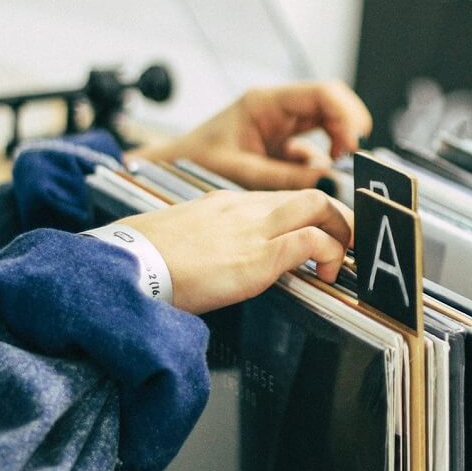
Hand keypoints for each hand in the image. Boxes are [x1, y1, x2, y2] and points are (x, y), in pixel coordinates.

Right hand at [121, 189, 352, 313]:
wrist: (126, 266)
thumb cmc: (142, 260)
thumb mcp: (181, 241)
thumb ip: (207, 243)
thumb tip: (214, 261)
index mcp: (225, 204)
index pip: (280, 198)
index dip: (308, 215)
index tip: (317, 234)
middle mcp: (244, 208)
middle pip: (310, 194)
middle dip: (338, 218)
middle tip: (345, 244)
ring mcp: (253, 229)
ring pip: (319, 207)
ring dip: (340, 233)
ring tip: (341, 260)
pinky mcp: (258, 256)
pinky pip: (310, 242)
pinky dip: (328, 255)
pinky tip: (324, 275)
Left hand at [125, 81, 372, 190]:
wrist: (168, 170)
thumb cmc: (195, 163)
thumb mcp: (241, 171)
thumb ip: (284, 177)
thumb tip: (327, 180)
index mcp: (265, 103)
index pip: (322, 93)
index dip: (346, 114)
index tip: (356, 143)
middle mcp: (277, 109)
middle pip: (331, 104)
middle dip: (348, 129)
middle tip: (353, 159)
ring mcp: (280, 125)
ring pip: (326, 125)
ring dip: (337, 147)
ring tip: (335, 172)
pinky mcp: (280, 145)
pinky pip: (313, 148)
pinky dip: (321, 164)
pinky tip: (314, 180)